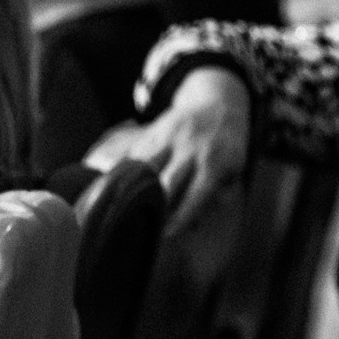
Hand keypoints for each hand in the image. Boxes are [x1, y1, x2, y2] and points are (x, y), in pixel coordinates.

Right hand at [107, 67, 251, 231]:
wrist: (216, 104)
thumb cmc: (225, 148)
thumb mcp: (234, 170)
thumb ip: (218, 196)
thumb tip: (196, 224)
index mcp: (213, 163)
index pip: (196, 195)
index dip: (181, 216)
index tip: (166, 233)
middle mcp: (189, 150)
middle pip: (167, 183)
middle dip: (154, 207)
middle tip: (140, 228)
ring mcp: (168, 140)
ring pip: (144, 167)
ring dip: (130, 190)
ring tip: (116, 209)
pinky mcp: (152, 133)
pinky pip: (132, 154)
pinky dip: (118, 171)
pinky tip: (105, 187)